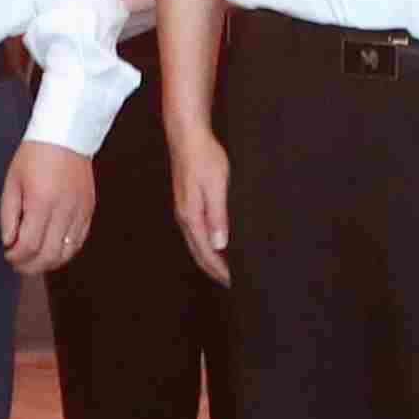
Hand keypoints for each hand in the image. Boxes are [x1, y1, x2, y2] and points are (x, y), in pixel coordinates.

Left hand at [0, 140, 97, 275]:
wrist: (66, 134)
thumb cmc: (35, 154)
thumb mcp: (12, 181)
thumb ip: (8, 215)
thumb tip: (9, 242)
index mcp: (41, 202)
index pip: (29, 245)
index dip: (16, 256)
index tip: (8, 254)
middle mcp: (64, 210)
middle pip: (49, 255)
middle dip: (30, 266)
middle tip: (18, 264)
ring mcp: (79, 211)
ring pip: (66, 253)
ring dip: (48, 263)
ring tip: (34, 261)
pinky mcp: (88, 210)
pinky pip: (79, 241)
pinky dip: (65, 252)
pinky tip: (53, 250)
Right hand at [167, 120, 233, 287]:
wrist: (187, 135)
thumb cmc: (204, 158)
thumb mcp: (217, 187)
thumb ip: (218, 217)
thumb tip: (219, 245)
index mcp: (192, 216)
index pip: (207, 253)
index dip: (220, 270)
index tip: (234, 282)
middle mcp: (185, 217)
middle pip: (199, 252)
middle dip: (214, 269)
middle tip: (230, 282)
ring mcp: (184, 210)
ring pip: (196, 243)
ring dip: (210, 258)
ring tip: (226, 267)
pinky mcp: (187, 201)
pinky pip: (196, 231)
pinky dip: (206, 243)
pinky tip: (217, 242)